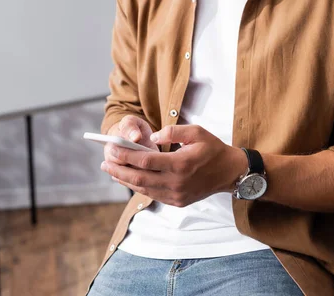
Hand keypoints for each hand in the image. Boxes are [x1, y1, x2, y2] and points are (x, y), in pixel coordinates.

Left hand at [100, 124, 247, 205]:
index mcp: (180, 164)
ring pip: (143, 189)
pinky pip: (153, 195)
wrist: (229, 172)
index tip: (112, 149)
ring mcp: (176, 195)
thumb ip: (173, 131)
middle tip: (104, 163)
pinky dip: (138, 187)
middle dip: (119, 170)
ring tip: (112, 171)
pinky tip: (129, 179)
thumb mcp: (196, 132)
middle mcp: (176, 182)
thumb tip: (152, 136)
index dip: (126, 155)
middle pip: (139, 178)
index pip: (145, 161)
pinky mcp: (177, 201)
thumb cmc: (212, 148)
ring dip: (125, 180)